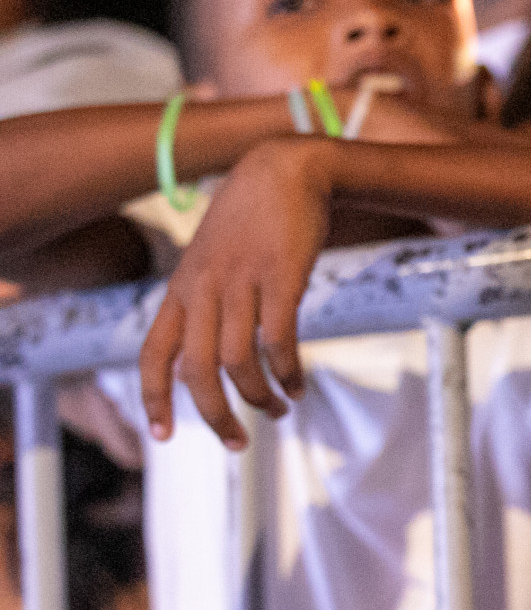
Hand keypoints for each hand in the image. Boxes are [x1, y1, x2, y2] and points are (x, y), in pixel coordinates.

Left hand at [138, 136, 332, 448]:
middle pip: (196, 369)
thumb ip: (206, 298)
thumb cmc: (253, 216)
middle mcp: (204, 288)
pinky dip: (288, 371)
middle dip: (214, 415)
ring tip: (279, 410)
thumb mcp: (212, 255)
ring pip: (237, 360)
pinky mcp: (281, 277)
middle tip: (237, 442)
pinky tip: (298, 384)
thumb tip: (212, 351)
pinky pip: (278, 339)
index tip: (162, 435)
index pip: (153, 352)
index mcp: (182, 288)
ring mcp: (242, 282)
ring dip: (258, 397)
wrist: (288, 168)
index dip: (153, 398)